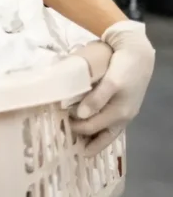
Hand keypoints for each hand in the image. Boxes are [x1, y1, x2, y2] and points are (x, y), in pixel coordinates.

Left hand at [71, 20, 154, 155]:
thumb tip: (81, 115)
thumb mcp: (112, 82)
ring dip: (89, 137)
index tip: (58, 122)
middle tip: (63, 141)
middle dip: (83, 142)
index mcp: (119, 114)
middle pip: (101, 138)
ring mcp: (123, 113)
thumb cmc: (125, 68)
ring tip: (73, 140)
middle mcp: (122, 118)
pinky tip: (85, 125)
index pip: (91, 127)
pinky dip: (96, 128)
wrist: (139, 55)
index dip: (74, 127)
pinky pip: (106, 123)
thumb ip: (97, 98)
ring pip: (104, 133)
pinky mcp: (120, 106)